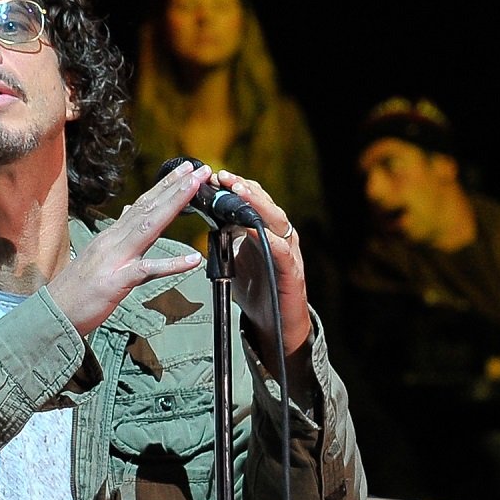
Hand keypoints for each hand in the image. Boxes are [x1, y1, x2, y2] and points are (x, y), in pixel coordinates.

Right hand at [45, 161, 205, 338]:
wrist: (52, 313)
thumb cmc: (75, 290)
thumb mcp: (98, 256)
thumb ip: (118, 234)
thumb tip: (131, 211)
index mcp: (111, 236)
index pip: (142, 205)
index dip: (165, 186)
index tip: (186, 170)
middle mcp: (113, 241)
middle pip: (149, 209)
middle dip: (175, 187)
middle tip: (200, 169)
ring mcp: (115, 260)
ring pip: (149, 227)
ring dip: (173, 206)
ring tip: (195, 189)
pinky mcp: (116, 282)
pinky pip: (147, 270)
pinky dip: (171, 264)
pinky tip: (192, 259)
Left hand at [211, 169, 312, 355]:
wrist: (275, 323)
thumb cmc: (256, 289)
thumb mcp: (234, 260)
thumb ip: (226, 240)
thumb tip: (208, 221)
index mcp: (265, 231)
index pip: (252, 201)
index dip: (235, 187)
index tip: (215, 176)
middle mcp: (279, 236)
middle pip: (264, 204)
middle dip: (244, 188)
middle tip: (224, 176)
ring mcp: (287, 252)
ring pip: (276, 220)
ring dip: (257, 205)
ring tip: (240, 192)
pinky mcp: (291, 272)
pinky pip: (281, 251)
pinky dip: (269, 239)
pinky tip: (256, 230)